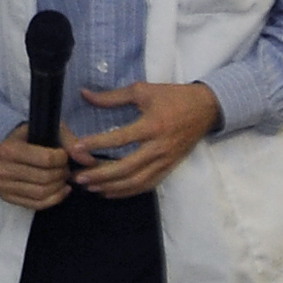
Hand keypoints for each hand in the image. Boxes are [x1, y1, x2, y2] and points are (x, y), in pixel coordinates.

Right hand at [0, 124, 71, 210]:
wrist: (7, 148)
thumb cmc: (31, 138)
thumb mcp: (49, 131)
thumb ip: (71, 143)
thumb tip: (89, 161)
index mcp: (8, 149)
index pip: (46, 159)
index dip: (62, 159)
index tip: (64, 155)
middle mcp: (1, 169)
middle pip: (45, 178)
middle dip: (62, 174)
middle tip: (66, 169)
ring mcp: (2, 186)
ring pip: (41, 193)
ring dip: (59, 187)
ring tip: (63, 178)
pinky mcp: (7, 198)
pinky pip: (37, 205)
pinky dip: (55, 199)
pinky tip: (62, 190)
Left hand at [67, 83, 220, 197]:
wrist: (206, 108)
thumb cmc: (173, 97)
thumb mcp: (143, 91)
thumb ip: (112, 96)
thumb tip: (84, 95)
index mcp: (152, 126)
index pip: (120, 138)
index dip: (97, 144)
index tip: (76, 148)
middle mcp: (158, 147)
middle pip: (126, 168)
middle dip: (100, 174)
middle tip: (78, 177)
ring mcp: (165, 160)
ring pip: (136, 181)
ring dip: (112, 186)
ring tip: (91, 187)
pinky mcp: (169, 167)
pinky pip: (147, 185)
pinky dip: (128, 191)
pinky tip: (110, 191)